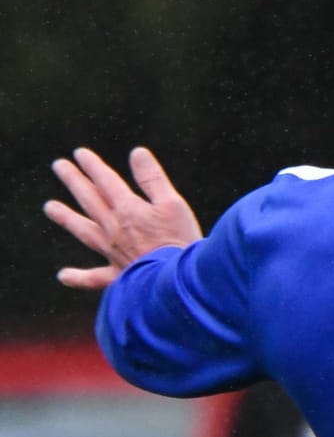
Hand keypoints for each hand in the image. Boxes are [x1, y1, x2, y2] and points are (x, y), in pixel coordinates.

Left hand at [45, 145, 202, 289]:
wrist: (178, 283)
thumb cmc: (180, 242)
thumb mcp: (173, 204)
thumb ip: (153, 179)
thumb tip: (137, 152)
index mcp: (128, 209)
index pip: (106, 181)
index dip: (92, 165)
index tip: (79, 153)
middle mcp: (114, 228)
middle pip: (89, 200)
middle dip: (74, 181)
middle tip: (59, 166)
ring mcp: (113, 252)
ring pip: (84, 231)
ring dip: (66, 218)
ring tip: (49, 207)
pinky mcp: (119, 277)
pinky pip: (94, 277)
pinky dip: (78, 277)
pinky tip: (63, 276)